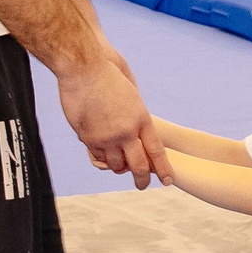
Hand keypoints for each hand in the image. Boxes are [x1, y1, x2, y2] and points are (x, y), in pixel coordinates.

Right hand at [58, 52, 167, 182]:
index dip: (163, 168)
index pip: (156, 151)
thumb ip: (134, 111)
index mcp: (141, 118)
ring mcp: (106, 137)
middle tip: (142, 185)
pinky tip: (103, 154)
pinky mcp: (87, 137)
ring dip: (119, 168)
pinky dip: (101, 158)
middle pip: (138, 166)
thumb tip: (135, 126)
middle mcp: (126, 132)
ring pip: (116, 165)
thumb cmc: (107, 72)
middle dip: (142, 179)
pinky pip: (97, 157)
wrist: (83, 67)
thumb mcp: (131, 91)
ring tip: (120, 166)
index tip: (168, 180)